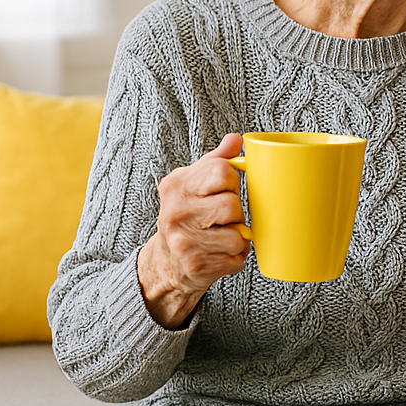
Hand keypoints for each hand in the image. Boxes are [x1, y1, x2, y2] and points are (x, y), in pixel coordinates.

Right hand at [137, 133, 250, 327]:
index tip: (224, 189)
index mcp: (177, 185)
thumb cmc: (188, 214)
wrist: (167, 260)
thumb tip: (236, 139)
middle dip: (236, 212)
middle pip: (232, 205)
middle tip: (225, 217)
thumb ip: (217, 160)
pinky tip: (220, 252)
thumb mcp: (195, 181)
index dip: (232, 181)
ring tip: (223, 234)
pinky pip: (237, 258)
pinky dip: (236, 257)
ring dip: (238, 236)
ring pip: (238, 235)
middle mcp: (176, 213)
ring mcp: (184, 242)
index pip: (222, 172)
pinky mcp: (196, 266)